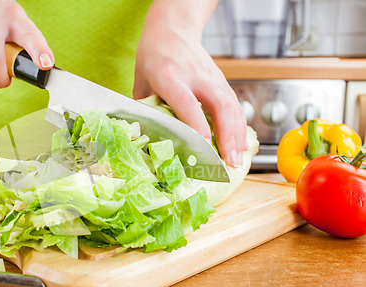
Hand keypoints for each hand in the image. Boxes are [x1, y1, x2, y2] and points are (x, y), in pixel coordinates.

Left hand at [134, 0, 246, 166]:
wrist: (172, 29)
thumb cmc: (153, 57)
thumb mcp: (141, 83)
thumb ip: (145, 111)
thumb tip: (146, 141)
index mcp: (170, 76)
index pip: (186, 103)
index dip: (196, 127)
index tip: (203, 148)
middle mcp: (195, 76)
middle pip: (219, 105)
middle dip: (227, 136)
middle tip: (230, 161)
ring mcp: (212, 77)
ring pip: (231, 106)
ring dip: (237, 135)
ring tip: (237, 159)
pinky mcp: (221, 81)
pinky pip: (234, 105)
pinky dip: (239, 126)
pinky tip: (240, 143)